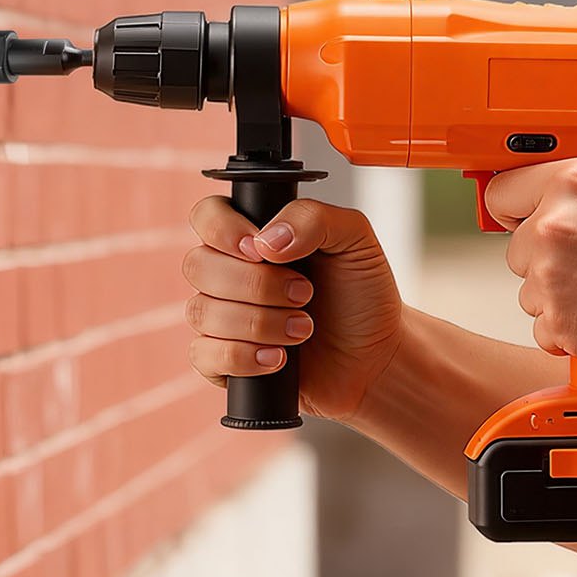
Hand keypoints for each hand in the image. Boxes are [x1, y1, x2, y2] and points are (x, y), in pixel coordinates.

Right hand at [182, 196, 405, 422]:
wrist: (377, 356)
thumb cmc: (362, 294)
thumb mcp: (353, 238)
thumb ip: (312, 218)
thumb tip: (266, 241)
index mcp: (252, 234)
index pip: (206, 216)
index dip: (223, 231)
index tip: (260, 250)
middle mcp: (229, 272)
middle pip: (198, 265)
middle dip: (256, 284)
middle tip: (304, 293)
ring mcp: (222, 317)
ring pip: (201, 311)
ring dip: (259, 322)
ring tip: (303, 329)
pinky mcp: (223, 360)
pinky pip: (204, 355)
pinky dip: (243, 356)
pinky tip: (279, 358)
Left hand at [484, 158, 576, 389]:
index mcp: (574, 181)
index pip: (502, 190)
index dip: (515, 206)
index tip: (520, 217)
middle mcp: (555, 225)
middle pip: (516, 244)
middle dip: (545, 254)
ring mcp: (552, 275)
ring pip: (528, 287)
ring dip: (556, 292)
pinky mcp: (558, 320)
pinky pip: (542, 325)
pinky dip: (566, 327)